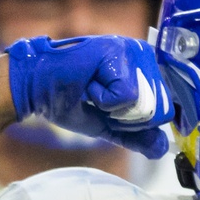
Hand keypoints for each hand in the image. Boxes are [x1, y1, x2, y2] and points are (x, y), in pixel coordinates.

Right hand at [5, 35, 172, 157]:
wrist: (35, 89)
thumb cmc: (68, 100)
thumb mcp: (109, 124)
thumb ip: (136, 136)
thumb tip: (162, 148)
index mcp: (144, 69)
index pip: (164, 109)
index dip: (138, 121)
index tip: (110, 108)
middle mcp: (142, 55)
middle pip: (157, 109)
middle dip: (126, 118)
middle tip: (100, 101)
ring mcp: (131, 50)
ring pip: (144, 103)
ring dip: (114, 109)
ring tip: (93, 90)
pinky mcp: (117, 52)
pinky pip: (127, 96)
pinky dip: (104, 100)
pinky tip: (89, 84)